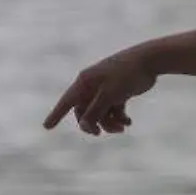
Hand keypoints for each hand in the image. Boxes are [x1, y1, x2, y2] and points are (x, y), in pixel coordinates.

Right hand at [42, 46, 157, 135]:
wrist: (149, 61)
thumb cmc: (126, 76)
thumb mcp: (108, 96)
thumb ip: (95, 112)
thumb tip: (85, 125)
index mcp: (85, 81)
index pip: (66, 101)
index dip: (56, 115)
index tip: (46, 127)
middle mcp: (92, 85)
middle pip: (85, 111)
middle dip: (92, 124)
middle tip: (99, 134)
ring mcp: (106, 88)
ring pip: (101, 113)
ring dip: (109, 123)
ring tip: (122, 128)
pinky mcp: (119, 92)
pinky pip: (113, 110)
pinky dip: (119, 118)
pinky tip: (128, 122)